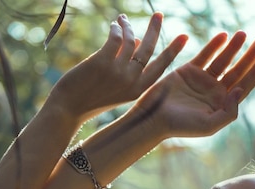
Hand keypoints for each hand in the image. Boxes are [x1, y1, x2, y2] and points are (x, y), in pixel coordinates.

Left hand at [47, 13, 187, 123]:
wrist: (69, 108)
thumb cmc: (91, 97)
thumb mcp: (117, 87)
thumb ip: (129, 67)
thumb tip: (138, 39)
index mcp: (137, 90)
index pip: (161, 67)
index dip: (173, 51)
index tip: (185, 37)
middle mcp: (131, 81)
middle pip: (148, 49)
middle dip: (155, 29)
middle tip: (158, 14)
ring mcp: (117, 72)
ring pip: (131, 40)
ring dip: (127, 26)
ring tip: (122, 20)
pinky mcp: (102, 62)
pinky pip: (116, 37)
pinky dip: (116, 28)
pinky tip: (114, 26)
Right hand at [134, 30, 254, 138]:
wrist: (154, 118)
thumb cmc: (181, 126)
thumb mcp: (208, 125)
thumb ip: (228, 112)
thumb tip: (240, 91)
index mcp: (221, 105)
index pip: (243, 86)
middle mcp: (214, 92)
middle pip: (237, 71)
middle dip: (250, 56)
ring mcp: (202, 81)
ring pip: (222, 60)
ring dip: (233, 47)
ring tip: (243, 34)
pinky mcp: (188, 71)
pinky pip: (205, 55)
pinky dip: (214, 45)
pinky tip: (223, 36)